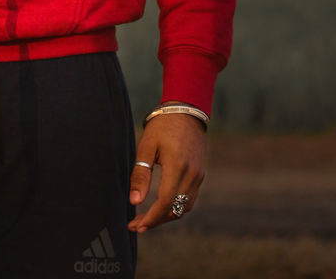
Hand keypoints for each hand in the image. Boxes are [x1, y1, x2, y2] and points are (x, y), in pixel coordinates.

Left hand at [128, 112, 205, 232]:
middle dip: (156, 221)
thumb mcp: (147, 146)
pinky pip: (190, 199)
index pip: (164, 202)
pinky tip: (162, 206)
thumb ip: (141, 174)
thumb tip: (134, 202)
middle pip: (175, 209)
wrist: (186, 111)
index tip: (135, 225)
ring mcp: (198, 175)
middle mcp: (191, 174)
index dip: (150, 218)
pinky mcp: (200, 174)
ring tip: (148, 218)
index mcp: (177, 165)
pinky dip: (176, 207)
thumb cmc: (162, 126)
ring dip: (166, 216)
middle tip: (137, 224)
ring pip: (184, 208)